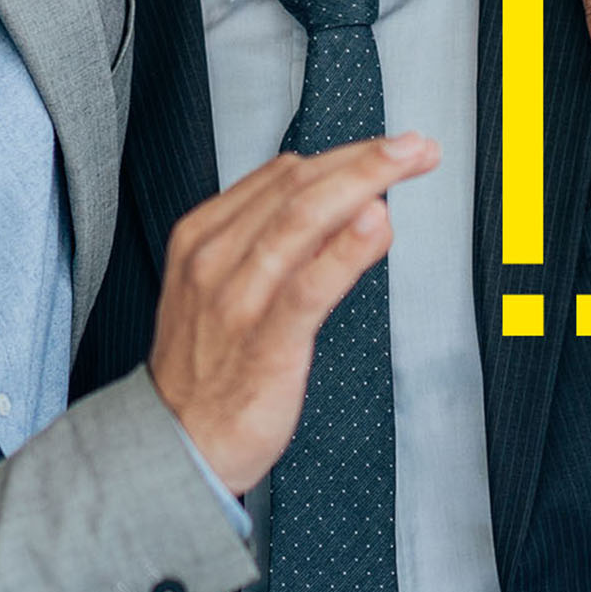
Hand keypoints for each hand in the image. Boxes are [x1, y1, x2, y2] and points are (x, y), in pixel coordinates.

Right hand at [148, 135, 439, 490]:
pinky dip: (345, 250)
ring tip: (407, 162)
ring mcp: (238, 299)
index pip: (281, 176)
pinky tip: (378, 225)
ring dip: (362, 183)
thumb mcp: (226, 287)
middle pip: (297, 188)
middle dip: (363, 159)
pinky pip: (308, 285)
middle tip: (414, 146)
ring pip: (302, 220)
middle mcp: (216, 259)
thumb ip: (275, 243)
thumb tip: (340, 202)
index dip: (343, 154)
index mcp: (204, 238)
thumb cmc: (207, 369)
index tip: (389, 147)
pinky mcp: (265, 341)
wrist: (176, 444)